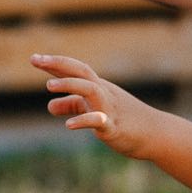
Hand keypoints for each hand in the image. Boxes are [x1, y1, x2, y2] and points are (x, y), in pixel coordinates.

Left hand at [31, 53, 161, 157]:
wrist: (157, 134)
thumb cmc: (125, 120)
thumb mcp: (95, 110)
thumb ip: (72, 106)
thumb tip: (50, 105)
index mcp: (98, 87)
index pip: (75, 70)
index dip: (55, 63)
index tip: (34, 58)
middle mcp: (103, 93)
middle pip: (81, 72)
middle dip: (59, 64)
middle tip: (37, 60)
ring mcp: (109, 109)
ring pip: (90, 90)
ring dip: (70, 85)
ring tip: (49, 86)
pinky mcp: (114, 127)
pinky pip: (99, 121)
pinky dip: (84, 121)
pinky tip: (69, 125)